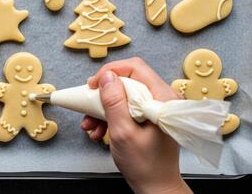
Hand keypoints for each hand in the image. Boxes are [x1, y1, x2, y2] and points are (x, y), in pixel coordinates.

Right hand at [82, 58, 191, 193]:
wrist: (156, 187)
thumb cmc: (146, 165)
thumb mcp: (123, 133)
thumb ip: (114, 102)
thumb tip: (107, 76)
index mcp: (163, 99)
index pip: (135, 68)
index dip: (110, 72)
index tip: (93, 85)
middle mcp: (162, 98)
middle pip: (127, 80)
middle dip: (103, 94)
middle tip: (88, 104)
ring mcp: (156, 107)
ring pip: (123, 94)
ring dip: (103, 107)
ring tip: (90, 125)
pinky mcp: (149, 115)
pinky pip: (125, 106)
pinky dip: (110, 116)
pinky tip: (99, 130)